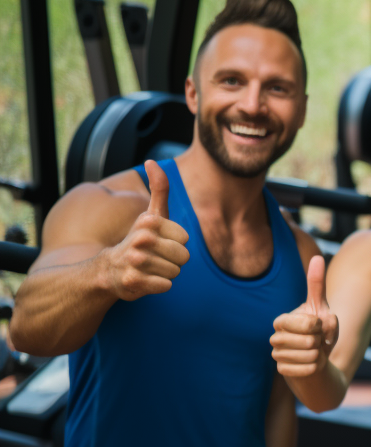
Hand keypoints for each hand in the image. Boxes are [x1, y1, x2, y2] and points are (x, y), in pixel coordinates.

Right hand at [103, 160, 189, 299]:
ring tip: (150, 269)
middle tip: (156, 258)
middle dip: (173, 261)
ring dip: (166, 273)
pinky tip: (146, 280)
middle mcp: (141, 239)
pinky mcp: (133, 281)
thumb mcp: (151, 214)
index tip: (160, 243)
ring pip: (175, 272)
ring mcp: (135, 261)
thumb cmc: (139, 240)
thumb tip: (152, 161)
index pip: (185, 238)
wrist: (109, 270)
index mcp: (149, 222)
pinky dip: (160, 285)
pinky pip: (166, 285)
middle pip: (184, 256)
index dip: (176, 243)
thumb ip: (159, 189)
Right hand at [270, 255, 339, 377]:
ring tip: (316, 352)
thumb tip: (317, 257)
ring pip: (309, 356)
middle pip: (308, 341)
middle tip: (318, 341)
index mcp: (281, 320)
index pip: (304, 322)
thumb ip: (317, 285)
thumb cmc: (319, 331)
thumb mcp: (322, 307)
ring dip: (320, 355)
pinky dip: (316, 367)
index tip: (318, 325)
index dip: (318, 325)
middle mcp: (275, 337)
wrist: (317, 359)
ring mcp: (277, 355)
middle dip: (321, 341)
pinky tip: (313, 365)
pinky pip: (307, 370)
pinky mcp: (283, 371)